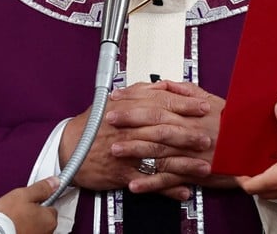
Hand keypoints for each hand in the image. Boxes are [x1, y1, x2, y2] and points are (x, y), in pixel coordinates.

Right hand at [0, 176, 58, 233]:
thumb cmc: (7, 218)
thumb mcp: (24, 195)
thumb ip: (41, 188)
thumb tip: (54, 182)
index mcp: (49, 219)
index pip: (51, 207)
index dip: (40, 201)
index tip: (31, 200)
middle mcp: (47, 232)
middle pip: (43, 218)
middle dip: (34, 213)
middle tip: (20, 209)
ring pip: (34, 227)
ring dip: (27, 223)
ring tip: (14, 219)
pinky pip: (27, 232)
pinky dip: (21, 230)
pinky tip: (12, 227)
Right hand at [60, 81, 212, 198]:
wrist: (68, 148)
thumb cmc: (93, 124)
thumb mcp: (115, 101)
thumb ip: (141, 92)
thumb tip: (164, 86)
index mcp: (129, 108)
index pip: (163, 103)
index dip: (186, 105)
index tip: (204, 107)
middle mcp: (129, 129)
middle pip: (164, 129)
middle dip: (189, 135)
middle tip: (208, 138)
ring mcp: (126, 152)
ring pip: (159, 156)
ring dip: (184, 164)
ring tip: (203, 167)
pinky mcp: (122, 173)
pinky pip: (148, 182)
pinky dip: (166, 188)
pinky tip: (183, 190)